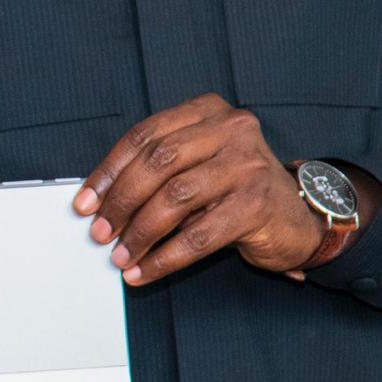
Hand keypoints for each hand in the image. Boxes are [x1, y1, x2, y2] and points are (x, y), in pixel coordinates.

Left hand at [75, 94, 347, 283]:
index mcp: (207, 111)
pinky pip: (200, 235)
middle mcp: (231, 129)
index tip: (84, 201)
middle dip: (120, 201)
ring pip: (176, 198)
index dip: (109, 170)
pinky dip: (166, 257)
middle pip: (157, 163)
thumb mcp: (196, 166)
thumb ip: (157, 171)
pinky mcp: (258, 204)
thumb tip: (99, 202)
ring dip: (140, 232)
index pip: (145, 136)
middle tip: (99, 231)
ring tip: (120, 255)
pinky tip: (146, 270)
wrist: (297, 218)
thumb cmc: (234, 190)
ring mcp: (248, 165)